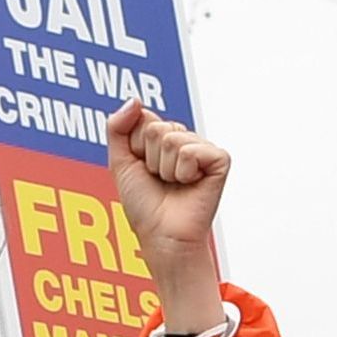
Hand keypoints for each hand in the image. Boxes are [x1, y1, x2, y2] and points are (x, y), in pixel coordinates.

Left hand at [102, 98, 230, 336]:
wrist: (162, 236)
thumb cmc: (145, 206)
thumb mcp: (120, 162)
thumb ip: (117, 127)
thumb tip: (135, 100)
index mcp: (163, 137)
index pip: (143, 119)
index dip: (135, 148)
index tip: (143, 169)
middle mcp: (184, 139)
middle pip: (156, 128)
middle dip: (150, 158)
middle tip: (160, 180)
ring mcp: (203, 149)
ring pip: (172, 139)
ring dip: (165, 168)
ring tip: (174, 185)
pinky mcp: (219, 160)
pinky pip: (192, 151)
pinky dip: (184, 172)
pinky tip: (190, 185)